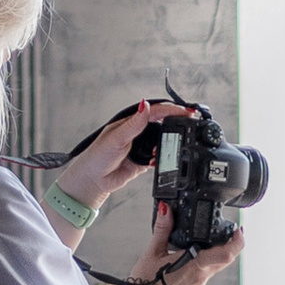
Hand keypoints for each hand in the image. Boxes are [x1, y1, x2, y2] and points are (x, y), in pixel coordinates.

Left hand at [58, 96, 198, 218]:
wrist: (93, 180)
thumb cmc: (97, 156)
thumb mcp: (117, 137)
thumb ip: (134, 124)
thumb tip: (145, 105)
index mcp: (130, 122)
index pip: (155, 112)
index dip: (172, 111)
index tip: (186, 112)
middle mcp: (137, 132)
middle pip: (162, 124)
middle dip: (177, 124)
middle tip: (191, 124)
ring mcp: (141, 147)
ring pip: (163, 141)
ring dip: (170, 142)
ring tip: (178, 143)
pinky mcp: (143, 161)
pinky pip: (159, 157)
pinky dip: (163, 158)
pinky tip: (164, 159)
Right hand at [112, 208, 244, 284]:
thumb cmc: (146, 284)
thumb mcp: (153, 252)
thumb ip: (162, 229)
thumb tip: (166, 210)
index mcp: (195, 265)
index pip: (227, 254)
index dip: (238, 241)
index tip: (239, 229)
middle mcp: (201, 276)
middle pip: (226, 259)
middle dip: (230, 243)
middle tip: (229, 230)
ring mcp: (199, 284)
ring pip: (217, 265)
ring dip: (217, 252)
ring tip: (208, 239)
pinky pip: (207, 272)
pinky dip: (206, 261)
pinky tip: (193, 255)